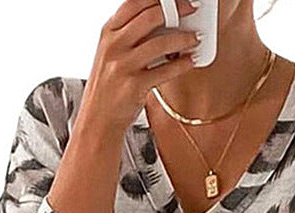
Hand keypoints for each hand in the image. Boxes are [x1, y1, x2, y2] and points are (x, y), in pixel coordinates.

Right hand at [84, 0, 200, 129]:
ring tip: (195, 38)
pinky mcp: (135, 85)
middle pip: (150, 16)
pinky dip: (182, 64)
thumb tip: (160, 22)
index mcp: (108, 32)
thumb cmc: (108, 87)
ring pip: (161, 42)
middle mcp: (114, 45)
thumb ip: (130, 36)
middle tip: (191, 9)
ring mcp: (124, 65)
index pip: (135, 2)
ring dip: (184, 38)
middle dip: (177, 9)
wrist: (98, 120)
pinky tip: (190, 61)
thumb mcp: (111, 54)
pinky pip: (165, 70)